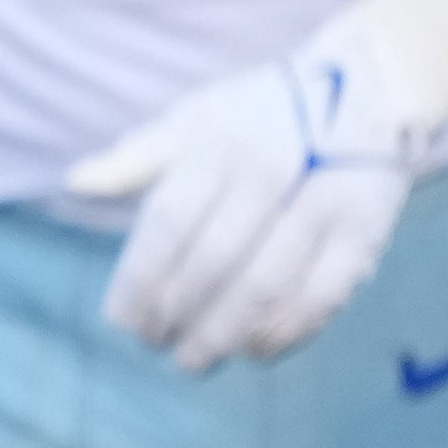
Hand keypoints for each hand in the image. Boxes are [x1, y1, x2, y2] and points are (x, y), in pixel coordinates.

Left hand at [69, 39, 421, 368]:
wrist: (372, 89)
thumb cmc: (265, 112)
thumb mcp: (199, 115)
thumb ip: (141, 156)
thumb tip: (76, 182)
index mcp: (221, 143)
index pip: (169, 222)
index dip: (141, 279)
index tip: (121, 319)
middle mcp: (272, 171)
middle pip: (214, 261)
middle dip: (176, 314)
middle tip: (153, 345)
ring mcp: (324, 204)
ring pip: (265, 287)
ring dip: (223, 334)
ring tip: (193, 359)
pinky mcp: (366, 234)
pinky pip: (321, 298)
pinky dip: (283, 333)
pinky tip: (252, 349)